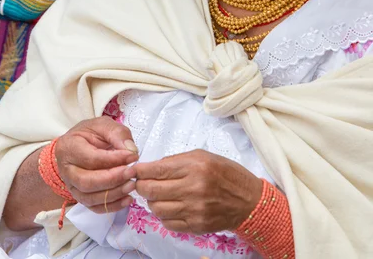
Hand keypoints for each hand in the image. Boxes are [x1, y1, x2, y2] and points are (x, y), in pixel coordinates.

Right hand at [55, 116, 138, 213]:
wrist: (80, 144)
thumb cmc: (91, 133)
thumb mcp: (103, 125)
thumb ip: (117, 134)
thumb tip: (131, 151)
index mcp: (69, 147)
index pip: (91, 158)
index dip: (113, 159)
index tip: (133, 156)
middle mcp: (66, 170)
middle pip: (87, 182)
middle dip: (112, 180)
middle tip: (132, 172)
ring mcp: (71, 186)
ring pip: (90, 198)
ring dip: (113, 194)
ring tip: (132, 185)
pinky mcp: (80, 197)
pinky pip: (94, 207)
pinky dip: (112, 206)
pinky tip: (128, 199)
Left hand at [135, 149, 261, 234]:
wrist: (248, 200)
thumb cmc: (225, 173)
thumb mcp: (202, 156)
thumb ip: (176, 161)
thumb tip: (152, 167)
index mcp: (194, 167)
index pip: (157, 170)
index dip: (140, 171)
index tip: (133, 170)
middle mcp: (193, 188)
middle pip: (152, 190)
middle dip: (141, 186)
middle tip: (141, 183)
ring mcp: (194, 209)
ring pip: (157, 208)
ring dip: (151, 202)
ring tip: (156, 195)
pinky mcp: (196, 226)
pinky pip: (168, 223)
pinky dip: (163, 215)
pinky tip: (169, 207)